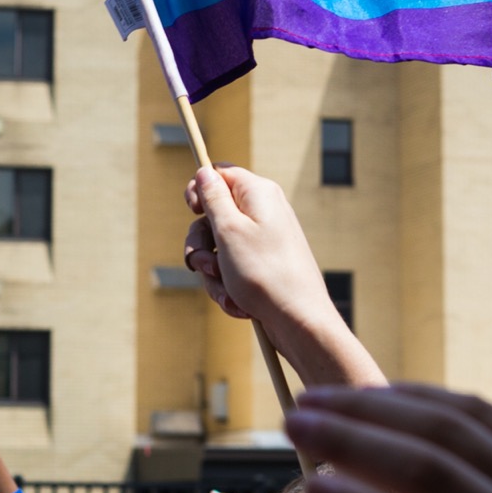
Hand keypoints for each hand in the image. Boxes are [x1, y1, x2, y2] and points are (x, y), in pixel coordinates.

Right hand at [184, 166, 338, 329]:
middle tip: (207, 265)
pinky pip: (233, 269)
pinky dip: (229, 287)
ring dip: (214, 273)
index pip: (220, 174)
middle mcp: (264, 212)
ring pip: (219, 248)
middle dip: (202, 245)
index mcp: (258, 193)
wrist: (298, 320)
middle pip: (213, 216)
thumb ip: (213, 198)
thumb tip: (204, 172)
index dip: (199, 190)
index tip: (193, 211)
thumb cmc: (264, 274)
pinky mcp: (264, 265)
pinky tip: (238, 305)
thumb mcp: (229, 230)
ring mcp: (264, 240)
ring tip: (227, 293)